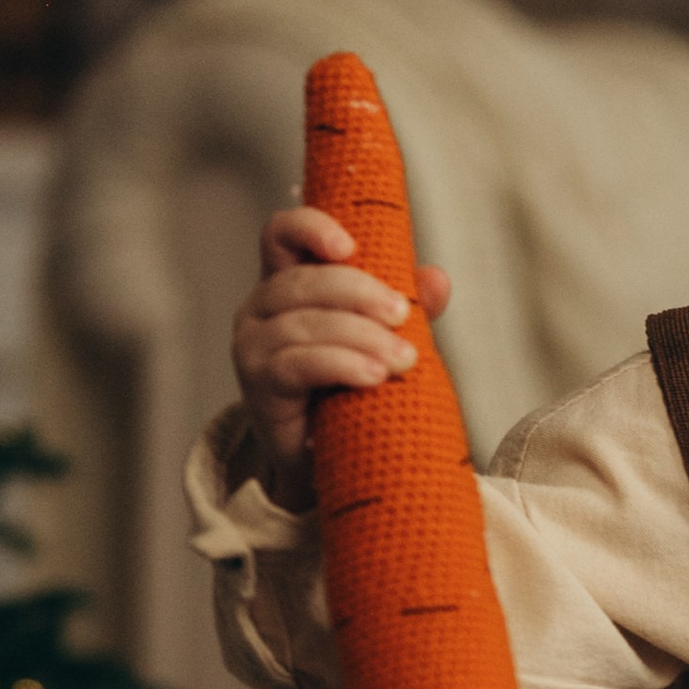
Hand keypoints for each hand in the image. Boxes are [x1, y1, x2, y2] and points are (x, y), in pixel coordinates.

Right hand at [230, 205, 453, 511]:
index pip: (281, 235)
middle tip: (403, 315)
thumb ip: (406, 307)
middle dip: (359, 292)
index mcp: (288, 282)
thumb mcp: (382, 340)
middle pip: (303, 281)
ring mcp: (253, 344)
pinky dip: (341, 365)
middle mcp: (261, 307)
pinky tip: (374, 377)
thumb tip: (436, 278)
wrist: (328, 459)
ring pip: (305, 323)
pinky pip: (297, 364)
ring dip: (361, 337)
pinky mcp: (258, 383)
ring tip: (403, 360)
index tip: (350, 246)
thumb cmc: (350, 388)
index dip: (310, 228)